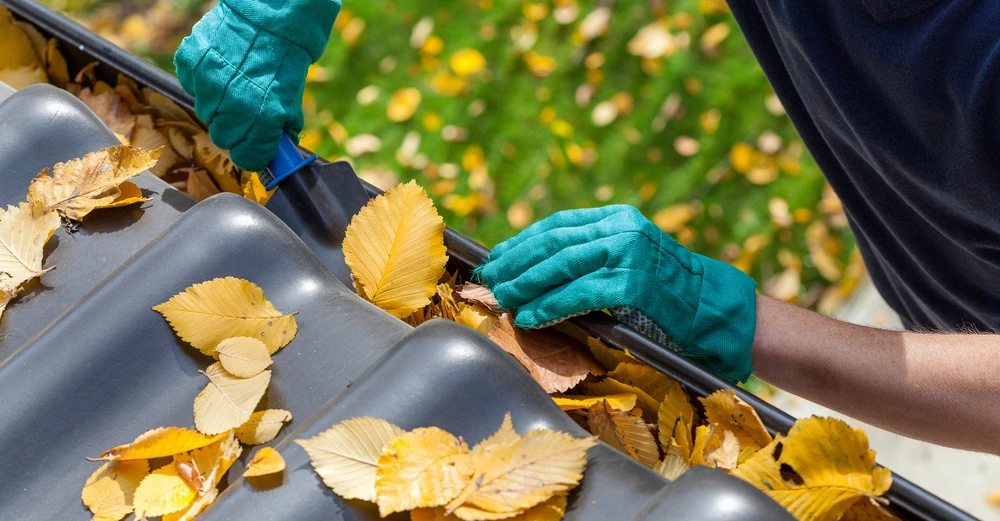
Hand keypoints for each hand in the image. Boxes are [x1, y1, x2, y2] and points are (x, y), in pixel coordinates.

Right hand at [174, 0, 340, 171]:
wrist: (271, 17)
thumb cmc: (284, 60)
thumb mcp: (291, 100)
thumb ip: (280, 130)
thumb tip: (277, 152)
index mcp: (262, 120)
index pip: (247, 159)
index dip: (252, 153)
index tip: (254, 147)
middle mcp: (233, 107)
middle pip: (223, 138)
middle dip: (235, 129)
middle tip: (245, 110)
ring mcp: (208, 85)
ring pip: (205, 112)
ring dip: (218, 104)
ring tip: (234, 82)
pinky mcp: (191, 64)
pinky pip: (191, 86)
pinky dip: (202, 81)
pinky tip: (220, 68)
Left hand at [476, 205, 757, 382]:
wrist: (716, 309)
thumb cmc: (669, 291)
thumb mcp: (631, 257)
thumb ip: (593, 255)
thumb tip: (537, 269)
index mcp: (618, 217)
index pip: (557, 225)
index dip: (522, 241)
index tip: (496, 258)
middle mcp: (622, 229)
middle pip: (553, 242)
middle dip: (515, 263)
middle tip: (490, 280)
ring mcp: (629, 254)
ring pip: (561, 266)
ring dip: (526, 285)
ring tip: (503, 298)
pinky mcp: (634, 284)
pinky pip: (579, 294)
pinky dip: (550, 306)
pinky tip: (531, 316)